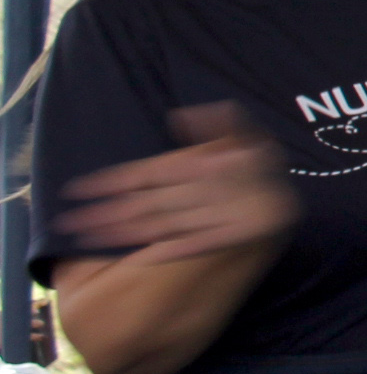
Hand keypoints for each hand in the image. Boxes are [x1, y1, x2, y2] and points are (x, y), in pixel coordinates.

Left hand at [57, 104, 297, 262]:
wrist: (292, 203)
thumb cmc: (261, 164)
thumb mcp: (245, 135)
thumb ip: (218, 123)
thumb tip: (181, 114)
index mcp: (206, 162)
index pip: (148, 172)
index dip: (111, 181)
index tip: (76, 190)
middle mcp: (208, 188)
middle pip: (147, 203)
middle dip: (106, 213)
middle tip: (68, 223)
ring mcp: (218, 215)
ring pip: (161, 225)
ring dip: (123, 234)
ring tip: (88, 239)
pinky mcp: (230, 237)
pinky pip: (192, 244)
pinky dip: (165, 251)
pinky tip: (136, 259)